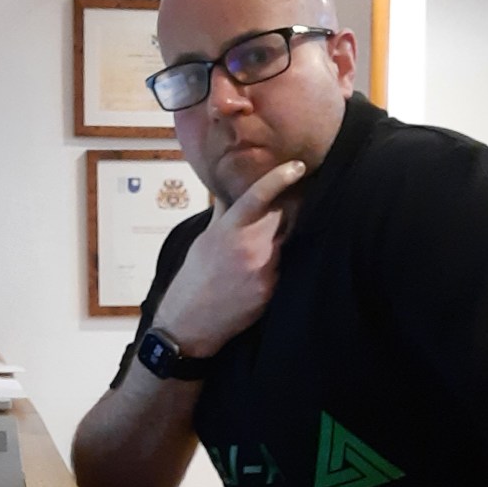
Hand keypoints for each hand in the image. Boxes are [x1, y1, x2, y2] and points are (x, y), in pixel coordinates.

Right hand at [154, 160, 306, 356]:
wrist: (191, 320)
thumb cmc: (195, 276)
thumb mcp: (205, 239)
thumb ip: (222, 213)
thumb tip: (229, 188)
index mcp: (228, 228)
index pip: (258, 195)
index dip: (280, 177)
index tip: (297, 166)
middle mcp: (248, 244)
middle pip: (283, 216)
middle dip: (287, 211)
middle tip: (289, 207)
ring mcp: (263, 268)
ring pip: (286, 242)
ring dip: (282, 241)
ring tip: (265, 248)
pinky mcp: (271, 289)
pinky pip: (284, 268)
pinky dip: (279, 265)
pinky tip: (263, 272)